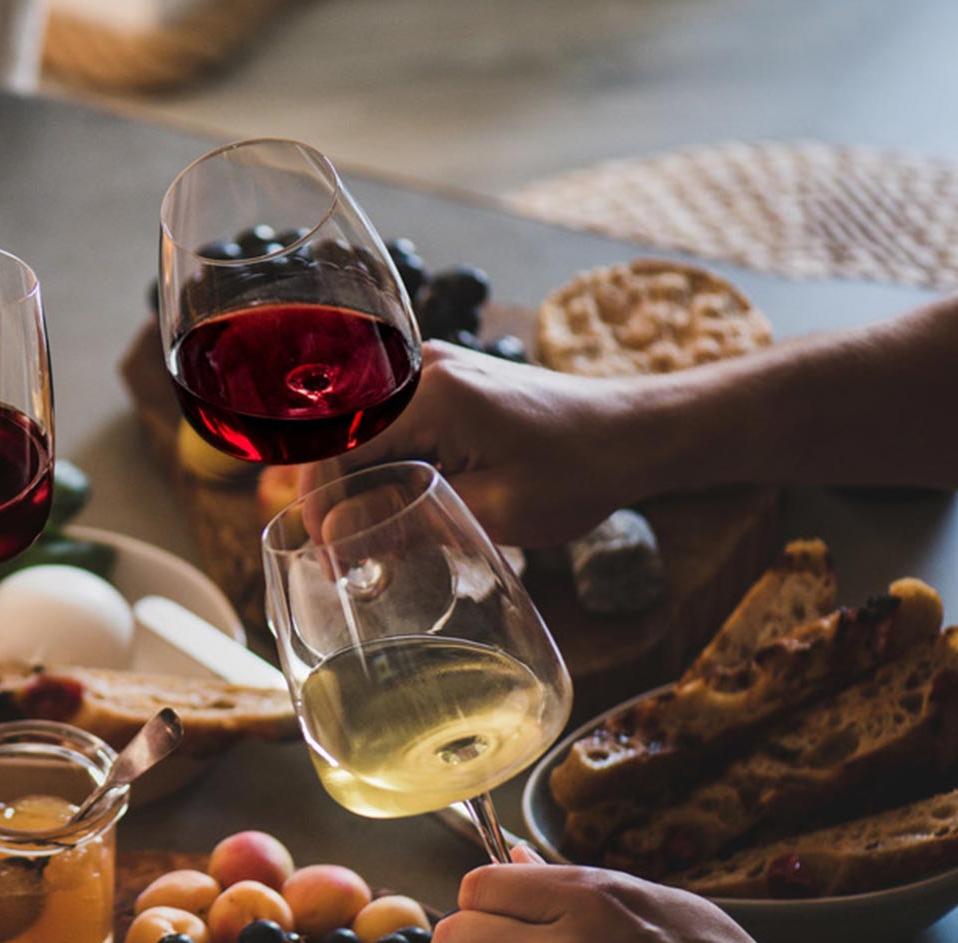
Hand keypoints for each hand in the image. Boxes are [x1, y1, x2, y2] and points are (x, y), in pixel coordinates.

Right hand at [340, 342, 661, 544]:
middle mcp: (423, 366)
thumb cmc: (579, 470)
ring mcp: (431, 365)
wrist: (633, 431)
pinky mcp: (442, 377)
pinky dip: (383, 465)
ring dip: (357, 483)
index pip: (341, 450)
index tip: (328, 560)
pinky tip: (394, 506)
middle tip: (341, 561)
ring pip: (362, 430)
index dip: (324, 509)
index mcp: (434, 395)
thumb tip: (337, 542)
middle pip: (342, 436)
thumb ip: (409, 522)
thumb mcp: (496, 512)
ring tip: (365, 540)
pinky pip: (388, 422)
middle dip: (334, 499)